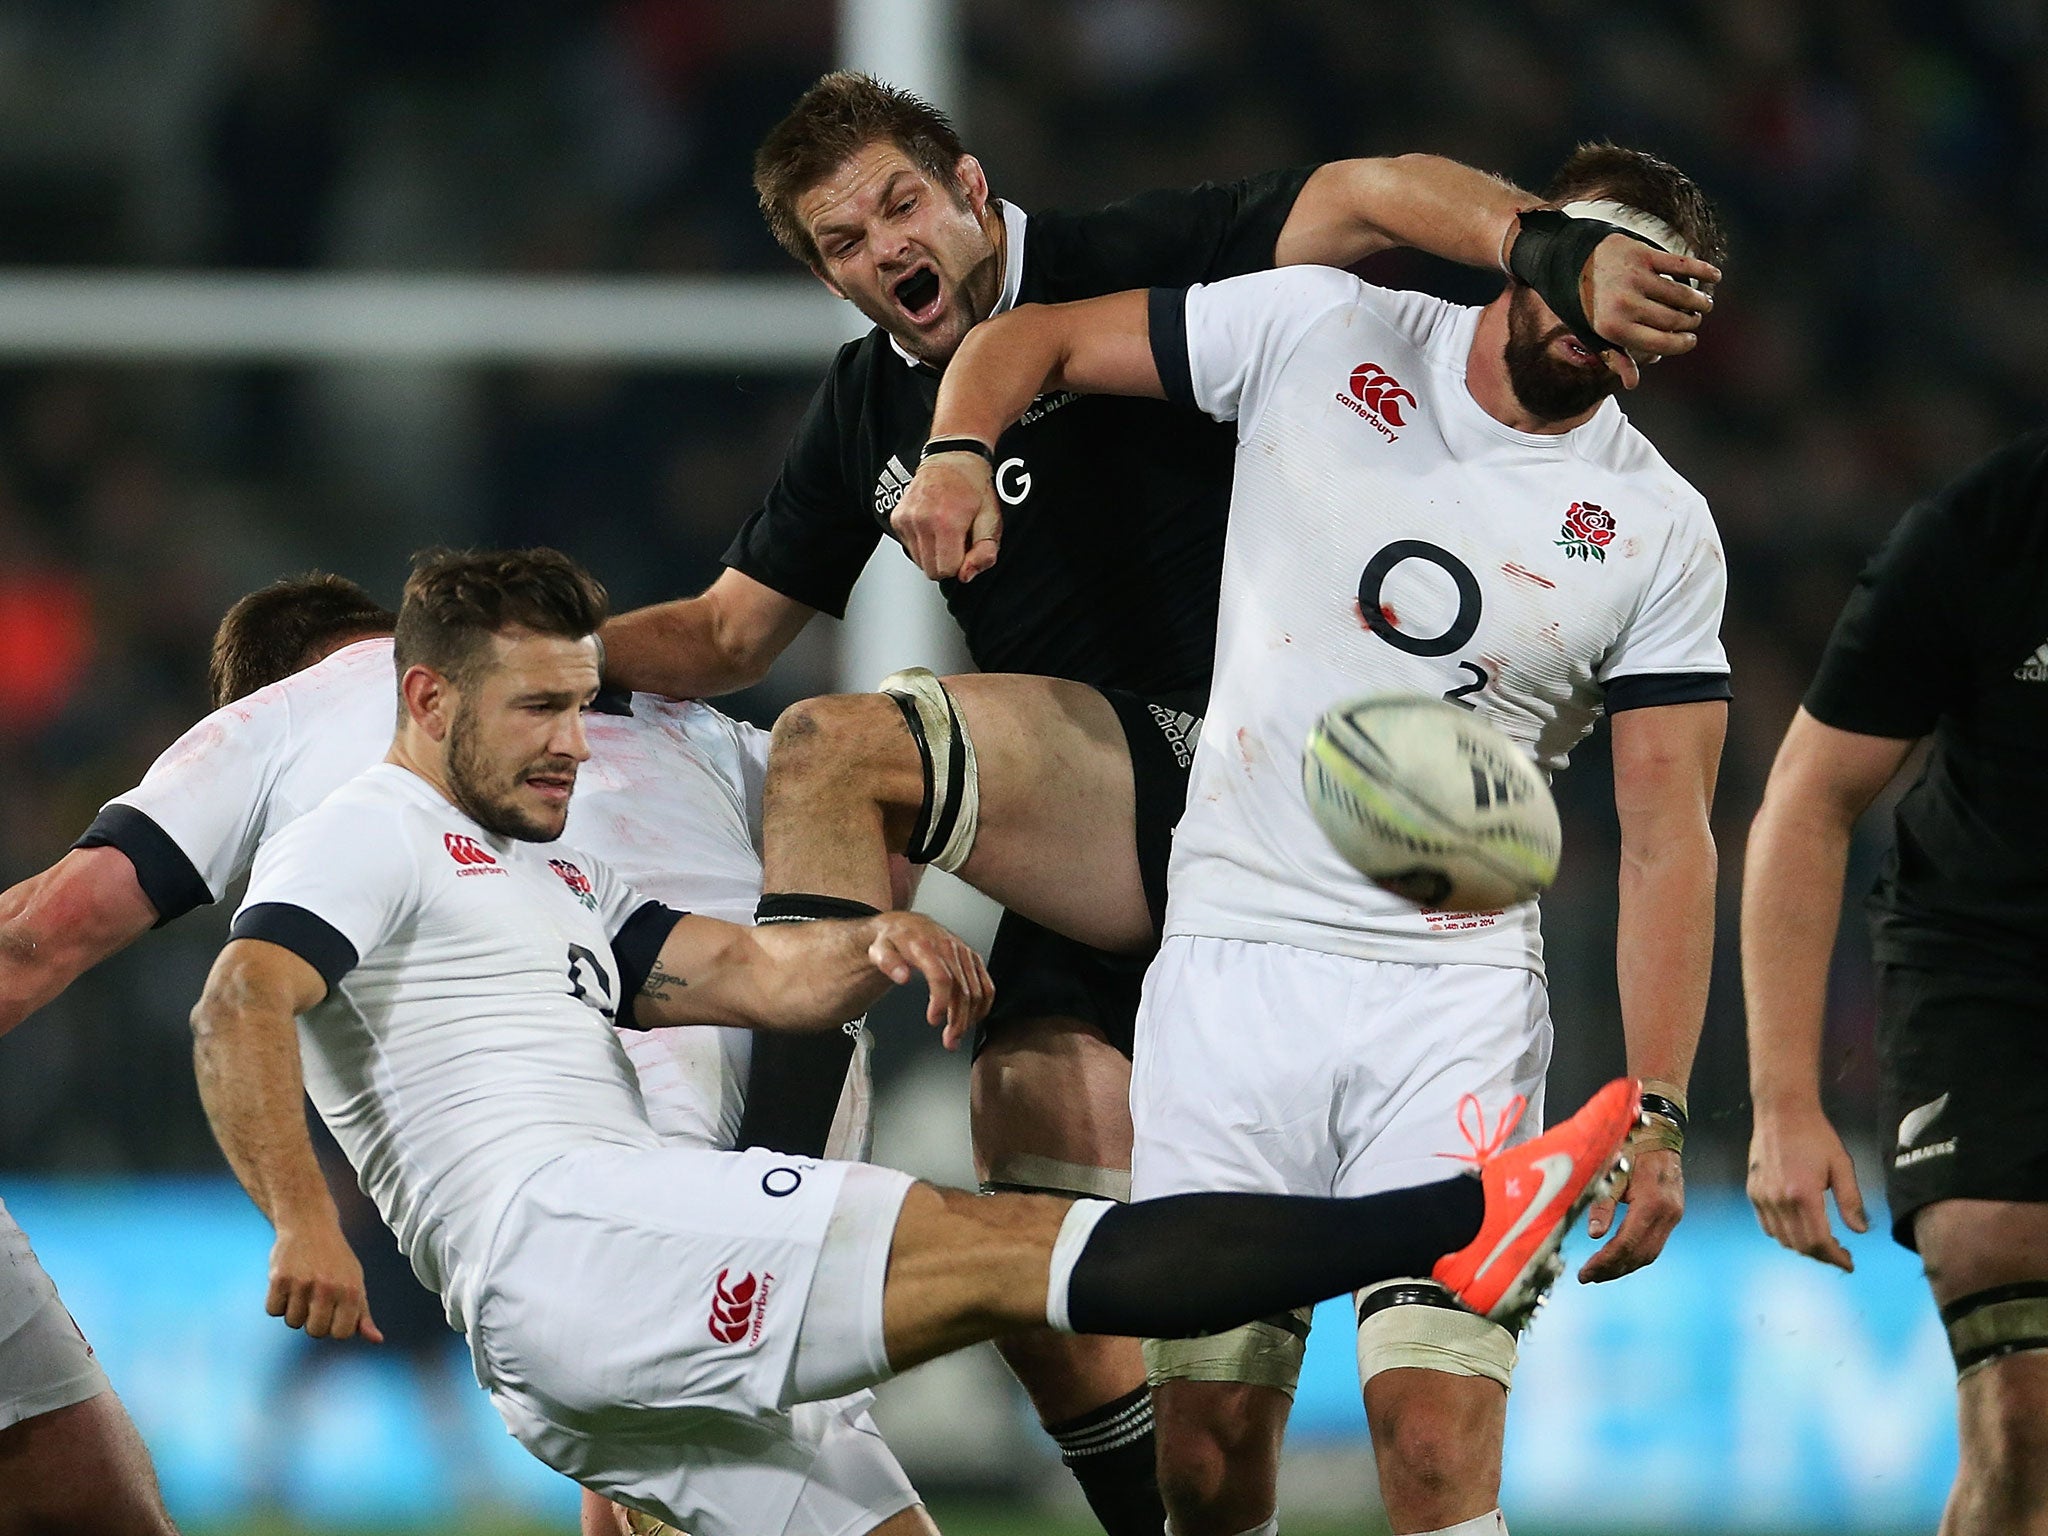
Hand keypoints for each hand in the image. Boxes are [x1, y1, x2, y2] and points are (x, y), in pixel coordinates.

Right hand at [267, 1218, 382, 1341]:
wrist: (309, 1224)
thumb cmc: (336, 1259)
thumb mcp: (356, 1282)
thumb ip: (363, 1314)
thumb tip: (376, 1340)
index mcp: (351, 1291)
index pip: (341, 1334)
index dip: (334, 1326)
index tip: (333, 1311)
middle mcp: (328, 1288)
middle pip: (315, 1332)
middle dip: (313, 1320)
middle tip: (315, 1298)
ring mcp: (303, 1283)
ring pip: (292, 1322)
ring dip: (294, 1310)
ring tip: (302, 1287)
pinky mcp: (279, 1279)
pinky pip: (273, 1310)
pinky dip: (277, 1302)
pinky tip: (287, 1283)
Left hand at [866, 912, 992, 1047]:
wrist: (908, 925)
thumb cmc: (893, 940)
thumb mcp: (879, 949)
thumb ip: (887, 962)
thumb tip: (902, 977)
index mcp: (926, 946)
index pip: (941, 976)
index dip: (941, 1001)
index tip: (934, 1019)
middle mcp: (949, 948)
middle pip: (963, 989)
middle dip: (958, 1019)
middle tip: (950, 1040)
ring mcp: (964, 954)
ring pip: (978, 990)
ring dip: (970, 1017)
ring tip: (957, 1035)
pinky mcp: (973, 959)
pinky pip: (987, 985)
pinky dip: (983, 1005)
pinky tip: (973, 1019)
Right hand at [891, 453, 1003, 581]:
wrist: (952, 457)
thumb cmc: (974, 486)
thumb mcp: (991, 520)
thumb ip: (984, 552)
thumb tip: (965, 575)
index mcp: (947, 522)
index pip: (947, 571)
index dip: (961, 566)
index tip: (967, 548)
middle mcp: (921, 520)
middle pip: (930, 570)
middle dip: (946, 562)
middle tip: (957, 541)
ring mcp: (906, 519)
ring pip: (918, 561)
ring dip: (934, 553)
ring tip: (945, 531)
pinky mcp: (897, 518)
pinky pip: (909, 547)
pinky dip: (922, 543)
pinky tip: (933, 525)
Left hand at [1578, 1142, 1683, 1282]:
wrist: (1660, 1132)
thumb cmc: (1631, 1147)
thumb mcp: (1611, 1172)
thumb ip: (1603, 1204)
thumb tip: (1593, 1235)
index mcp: (1652, 1202)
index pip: (1627, 1244)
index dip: (1605, 1262)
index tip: (1586, 1273)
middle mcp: (1668, 1213)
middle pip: (1641, 1255)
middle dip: (1613, 1269)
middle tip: (1588, 1277)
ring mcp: (1674, 1215)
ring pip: (1650, 1253)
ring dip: (1624, 1266)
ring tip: (1599, 1273)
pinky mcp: (1673, 1214)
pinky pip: (1655, 1243)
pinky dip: (1635, 1255)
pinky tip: (1617, 1257)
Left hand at [1581, 235, 1719, 389]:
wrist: (1570, 260)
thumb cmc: (1585, 303)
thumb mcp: (1594, 333)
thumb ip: (1615, 356)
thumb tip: (1633, 383)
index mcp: (1613, 329)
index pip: (1662, 343)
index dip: (1682, 344)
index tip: (1690, 340)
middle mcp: (1624, 304)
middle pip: (1675, 319)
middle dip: (1690, 323)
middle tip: (1694, 321)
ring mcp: (1635, 278)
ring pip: (1682, 294)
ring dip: (1699, 301)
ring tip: (1704, 304)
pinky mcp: (1643, 254)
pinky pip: (1683, 265)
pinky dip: (1703, 270)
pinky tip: (1715, 277)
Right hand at [1747, 1101, 1867, 1271]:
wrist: (1782, 1112)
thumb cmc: (1816, 1135)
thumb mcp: (1842, 1165)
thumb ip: (1850, 1200)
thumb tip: (1859, 1231)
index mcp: (1804, 1194)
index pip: (1819, 1241)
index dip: (1835, 1257)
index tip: (1849, 1262)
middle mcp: (1779, 1199)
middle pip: (1800, 1245)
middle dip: (1823, 1255)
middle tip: (1840, 1254)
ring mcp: (1762, 1196)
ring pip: (1782, 1239)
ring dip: (1803, 1247)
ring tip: (1821, 1241)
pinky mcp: (1753, 1191)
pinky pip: (1767, 1226)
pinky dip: (1784, 1235)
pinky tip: (1799, 1227)